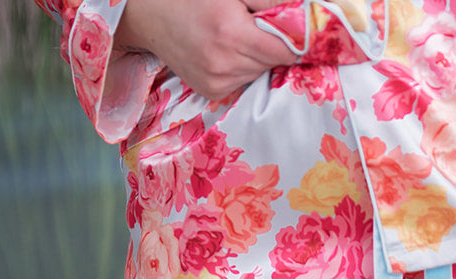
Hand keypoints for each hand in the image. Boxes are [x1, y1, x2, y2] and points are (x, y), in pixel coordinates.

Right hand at [116, 0, 297, 99]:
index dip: (297, 42)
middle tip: (258, 26)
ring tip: (237, 36)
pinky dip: (241, 67)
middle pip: (273, 63)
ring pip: (258, 73)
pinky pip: (242, 81)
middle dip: (274, 46)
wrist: (149, 13)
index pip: (285, 50)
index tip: (302, 35)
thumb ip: (268, 3)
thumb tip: (305, 12)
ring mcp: (217, 83)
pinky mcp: (211, 91)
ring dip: (257, 57)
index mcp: (232, 34)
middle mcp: (225, 64)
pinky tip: (225, 51)